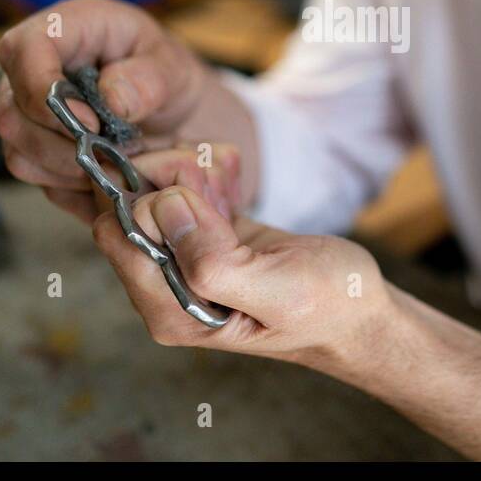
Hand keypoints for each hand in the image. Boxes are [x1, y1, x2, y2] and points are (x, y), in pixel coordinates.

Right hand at [0, 0, 211, 219]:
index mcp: (66, 29)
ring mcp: (26, 112)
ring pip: (18, 154)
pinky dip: (72, 185)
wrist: (174, 114)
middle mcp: (31, 69)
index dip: (43, 90)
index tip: (90, 123)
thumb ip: (150, 78)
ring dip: (70, 169)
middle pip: (11, 114)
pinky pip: (37, 178)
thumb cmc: (167, 76)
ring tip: (115, 160)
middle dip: (62, 144)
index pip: (21, 48)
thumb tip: (112, 100)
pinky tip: (105, 173)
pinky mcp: (32, 149)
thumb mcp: (174, 67)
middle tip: (112, 151)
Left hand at [91, 181, 389, 368]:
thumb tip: (161, 209)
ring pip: (152, 189)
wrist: (362, 311)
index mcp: (172, 311)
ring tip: (227, 179)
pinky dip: (204, 172)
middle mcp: (167, 288)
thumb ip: (211, 260)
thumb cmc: (328, 308)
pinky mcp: (203, 236)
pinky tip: (232, 180)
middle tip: (213, 178)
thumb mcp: (277, 290)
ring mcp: (183, 260)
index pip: (118, 235)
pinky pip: (181, 188)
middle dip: (168, 176)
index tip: (196, 188)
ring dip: (189, 168)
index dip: (149, 198)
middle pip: (129, 206)